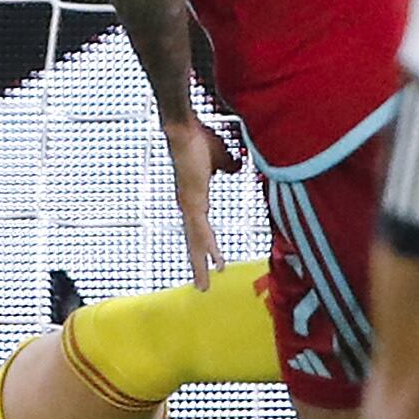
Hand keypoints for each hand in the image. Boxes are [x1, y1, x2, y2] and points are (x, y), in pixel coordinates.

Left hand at [163, 112, 239, 288]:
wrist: (184, 130)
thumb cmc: (198, 138)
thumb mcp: (219, 157)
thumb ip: (227, 166)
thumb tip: (234, 169)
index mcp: (194, 198)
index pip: (200, 229)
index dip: (204, 245)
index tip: (210, 261)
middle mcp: (189, 205)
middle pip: (194, 242)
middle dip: (197, 266)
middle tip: (201, 287)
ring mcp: (190, 205)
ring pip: (196, 243)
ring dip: (200, 265)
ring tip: (204, 286)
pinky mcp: (193, 201)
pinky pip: (203, 230)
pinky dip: (209, 248)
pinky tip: (215, 262)